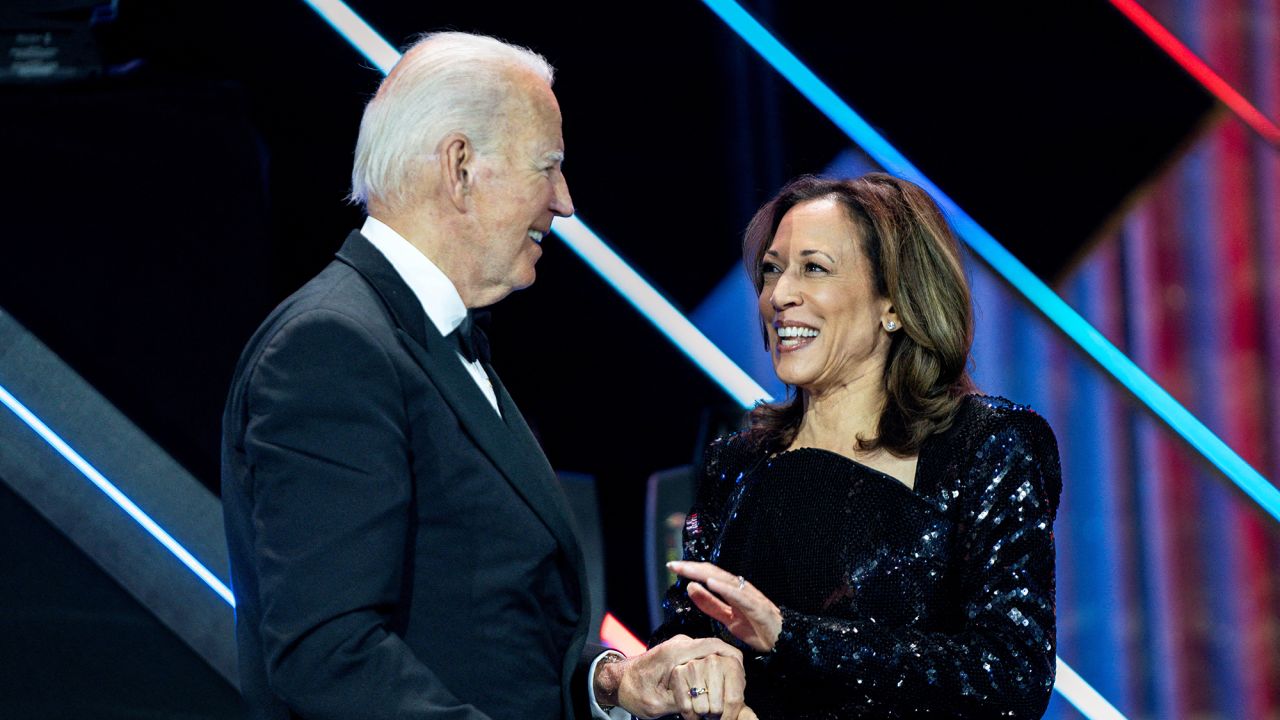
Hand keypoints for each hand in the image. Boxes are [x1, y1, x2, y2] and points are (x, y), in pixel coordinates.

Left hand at [594, 634, 743, 718]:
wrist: (616, 682)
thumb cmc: (633, 691)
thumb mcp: (657, 703)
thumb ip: (683, 702)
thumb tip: (708, 708)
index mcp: (676, 652)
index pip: (714, 646)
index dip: (732, 661)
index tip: (740, 679)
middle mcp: (682, 645)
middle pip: (719, 650)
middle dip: (731, 672)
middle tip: (735, 695)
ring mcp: (682, 649)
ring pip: (715, 654)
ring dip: (724, 673)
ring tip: (727, 696)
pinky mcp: (682, 656)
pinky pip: (706, 659)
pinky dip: (715, 674)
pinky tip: (717, 692)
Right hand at [666, 653, 746, 719]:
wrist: (698, 663)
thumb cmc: (721, 680)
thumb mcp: (735, 689)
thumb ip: (743, 708)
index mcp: (732, 664)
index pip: (733, 700)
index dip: (730, 717)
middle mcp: (713, 661)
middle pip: (717, 707)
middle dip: (716, 713)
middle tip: (714, 707)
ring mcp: (694, 666)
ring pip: (701, 709)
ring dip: (703, 713)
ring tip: (704, 705)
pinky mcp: (678, 673)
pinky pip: (686, 707)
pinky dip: (690, 714)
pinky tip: (694, 707)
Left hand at [668, 561, 781, 652]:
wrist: (784, 641)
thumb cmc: (757, 628)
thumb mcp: (727, 618)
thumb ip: (710, 604)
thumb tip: (690, 587)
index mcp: (732, 589)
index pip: (709, 574)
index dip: (691, 569)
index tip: (672, 566)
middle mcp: (740, 588)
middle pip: (713, 573)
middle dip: (692, 568)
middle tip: (672, 564)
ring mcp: (750, 596)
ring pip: (724, 580)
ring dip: (704, 574)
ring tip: (686, 570)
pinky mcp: (757, 607)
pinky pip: (740, 596)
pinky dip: (725, 588)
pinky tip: (711, 583)